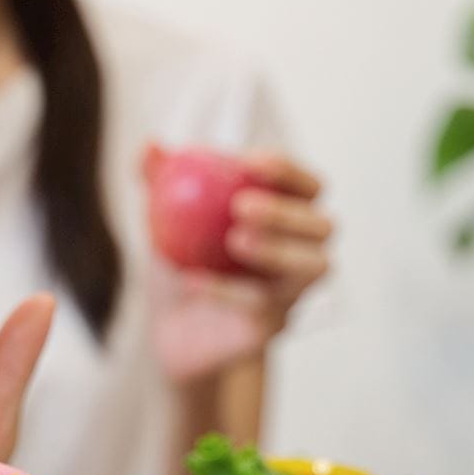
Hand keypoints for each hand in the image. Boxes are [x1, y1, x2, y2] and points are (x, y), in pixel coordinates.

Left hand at [146, 149, 331, 382]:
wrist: (172, 328)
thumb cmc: (181, 261)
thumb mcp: (163, 218)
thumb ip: (160, 181)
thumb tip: (151, 145)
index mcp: (288, 214)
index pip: (307, 185)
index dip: (287, 170)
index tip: (248, 161)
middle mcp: (303, 251)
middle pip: (322, 225)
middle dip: (286, 211)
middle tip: (241, 205)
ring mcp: (294, 292)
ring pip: (315, 268)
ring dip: (279, 250)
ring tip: (235, 240)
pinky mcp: (275, 325)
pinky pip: (264, 307)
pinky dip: (229, 291)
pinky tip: (193, 280)